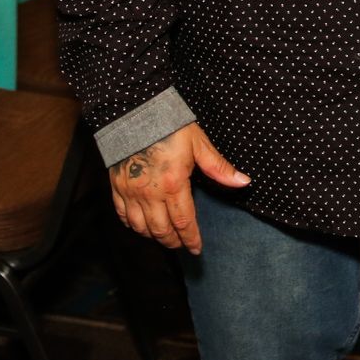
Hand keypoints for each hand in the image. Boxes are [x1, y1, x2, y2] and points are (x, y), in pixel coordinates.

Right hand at [108, 122, 248, 254]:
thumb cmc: (168, 126)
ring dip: (153, 236)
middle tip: (181, 244)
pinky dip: (133, 225)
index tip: (196, 249)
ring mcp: (130, 192)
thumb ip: (219, 168)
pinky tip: (141, 226)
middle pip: (161, 230)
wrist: (133, 111)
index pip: (184, 222)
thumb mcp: (198, 144)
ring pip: (140, 227)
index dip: (191, 239)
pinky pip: (122, 215)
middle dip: (173, 241)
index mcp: (173, 184)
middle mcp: (150, 193)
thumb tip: (243, 182)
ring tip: (164, 237)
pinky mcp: (116, 187)